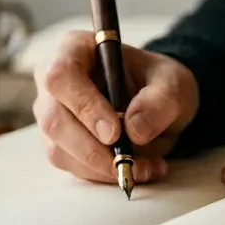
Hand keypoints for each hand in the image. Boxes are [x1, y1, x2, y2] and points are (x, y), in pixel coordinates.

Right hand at [33, 30, 198, 184]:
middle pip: (54, 120)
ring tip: (146, 168)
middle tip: (130, 162)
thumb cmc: (157, 82)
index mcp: (75, 50)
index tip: (114, 132)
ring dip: (103, 168)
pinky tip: (136, 169)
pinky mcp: (59, 143)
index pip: (61, 76)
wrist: (155, 102)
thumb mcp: (172, 83)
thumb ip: (160, 100)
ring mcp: (52, 114)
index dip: (84, 106)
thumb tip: (134, 129)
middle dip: (93, 150)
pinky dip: (104, 175)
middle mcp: (53, 82)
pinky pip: (72, 167)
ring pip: (60, 150)